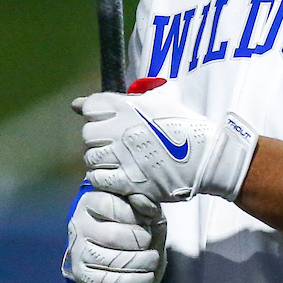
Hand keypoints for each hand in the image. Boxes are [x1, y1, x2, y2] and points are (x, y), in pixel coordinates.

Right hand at [63, 190, 166, 282]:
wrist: (120, 249)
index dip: (135, 215)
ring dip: (141, 263)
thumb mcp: (143, 209)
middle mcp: (79, 225)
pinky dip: (133, 281)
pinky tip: (147, 276)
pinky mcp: (81, 275)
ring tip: (152, 260)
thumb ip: (146, 204)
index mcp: (92, 201)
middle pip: (113, 236)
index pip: (111, 206)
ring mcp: (78, 250)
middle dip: (140, 241)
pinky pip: (108, 282)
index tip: (148, 220)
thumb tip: (145, 206)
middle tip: (150, 243)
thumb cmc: (134, 223)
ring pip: (112, 261)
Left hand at [72, 82, 257, 203]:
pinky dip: (103, 177)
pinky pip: (98, 178)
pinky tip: (116, 174)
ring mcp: (125, 156)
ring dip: (100, 159)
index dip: (96, 114)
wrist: (206, 157)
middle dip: (98, 138)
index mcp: (130, 107)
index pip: (91, 107)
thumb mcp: (155, 102)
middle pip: (88, 133)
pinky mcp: (129, 181)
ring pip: (91, 157)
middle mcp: (123, 130)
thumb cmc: (182, 126)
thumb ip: (115, 101)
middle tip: (114, 143)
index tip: (107, 121)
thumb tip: (76, 104)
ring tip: (117, 160)